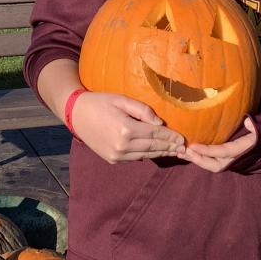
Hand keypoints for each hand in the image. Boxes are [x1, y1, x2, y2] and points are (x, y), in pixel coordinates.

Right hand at [70, 91, 185, 163]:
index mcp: (126, 129)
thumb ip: (142, 110)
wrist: (76, 114)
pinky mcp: (112, 159)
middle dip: (169, 147)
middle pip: (152, 147)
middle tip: (183, 148)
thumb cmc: (100, 102)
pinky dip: (145, 155)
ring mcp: (116, 155)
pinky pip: (134, 158)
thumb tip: (160, 123)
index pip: (155, 135)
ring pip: (145, 155)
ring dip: (160, 153)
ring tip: (173, 151)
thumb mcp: (122, 100)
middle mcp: (122, 146)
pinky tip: (155, 152)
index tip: (182, 138)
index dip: (170, 137)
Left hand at [182, 117, 258, 172]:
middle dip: (199, 160)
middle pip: (215, 165)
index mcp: (245, 149)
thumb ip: (256, 125)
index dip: (208, 151)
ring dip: (196, 160)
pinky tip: (187, 152)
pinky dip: (200, 158)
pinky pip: (213, 161)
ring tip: (180, 152)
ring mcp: (233, 159)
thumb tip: (247, 122)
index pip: (224, 152)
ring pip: (212, 165)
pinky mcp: (228, 158)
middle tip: (183, 151)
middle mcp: (238, 158)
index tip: (192, 146)